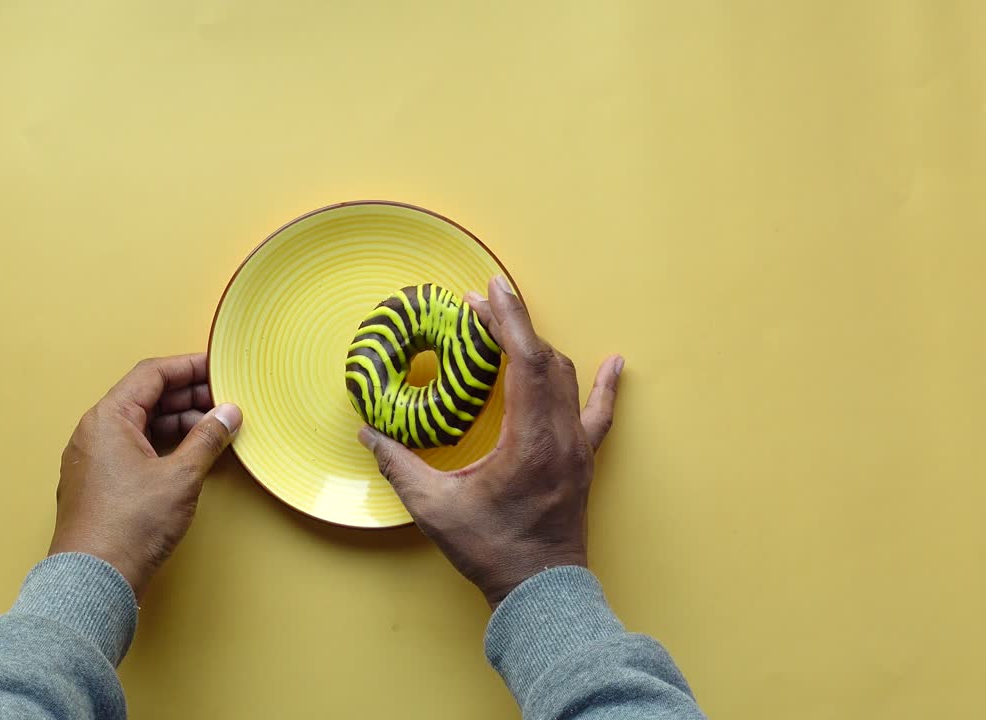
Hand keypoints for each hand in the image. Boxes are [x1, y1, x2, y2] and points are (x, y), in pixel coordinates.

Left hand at [49, 354, 241, 598]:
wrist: (93, 580)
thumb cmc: (129, 527)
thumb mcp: (180, 476)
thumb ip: (207, 439)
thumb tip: (228, 414)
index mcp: (107, 418)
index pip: (152, 374)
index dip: (188, 367)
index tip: (218, 368)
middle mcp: (94, 433)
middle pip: (146, 399)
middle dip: (188, 398)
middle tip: (225, 403)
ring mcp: (94, 459)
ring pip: (141, 426)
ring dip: (178, 424)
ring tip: (215, 432)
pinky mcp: (99, 484)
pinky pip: (134, 450)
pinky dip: (163, 446)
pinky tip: (191, 457)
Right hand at [359, 276, 622, 606]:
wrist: (541, 592)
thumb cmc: (491, 550)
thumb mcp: (435, 508)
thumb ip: (400, 466)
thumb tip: (369, 434)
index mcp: (530, 441)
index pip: (525, 362)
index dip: (506, 321)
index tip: (487, 291)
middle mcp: (561, 437)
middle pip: (546, 361)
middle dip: (514, 326)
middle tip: (480, 306)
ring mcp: (578, 448)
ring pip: (566, 380)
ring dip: (538, 349)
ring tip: (510, 330)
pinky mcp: (583, 461)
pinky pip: (600, 414)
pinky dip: (605, 385)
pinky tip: (615, 363)